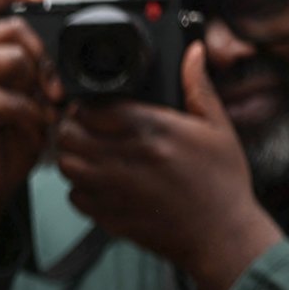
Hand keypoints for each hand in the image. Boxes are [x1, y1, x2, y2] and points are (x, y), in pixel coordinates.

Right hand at [0, 0, 57, 259]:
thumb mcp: (31, 102)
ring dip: (39, 86)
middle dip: (45, 54)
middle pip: (12, 28)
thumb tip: (73, 64)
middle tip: (58, 88)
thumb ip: (42, 77)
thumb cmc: (4, 143)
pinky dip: (30, 118)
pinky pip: (8, 100)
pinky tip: (33, 132)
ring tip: (46, 112)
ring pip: (11, 59)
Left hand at [55, 42, 281, 289]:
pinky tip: (98, 182)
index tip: (95, 106)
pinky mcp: (108, 215)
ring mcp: (114, 189)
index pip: (92, 107)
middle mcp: (127, 158)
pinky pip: (73, 195)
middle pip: (69, 133)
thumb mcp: (218, 128)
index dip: (87, 104)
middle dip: (73, 126)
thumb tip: (192, 52)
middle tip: (86, 128)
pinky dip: (79, 187)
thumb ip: (198, 87)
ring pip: (65, 163)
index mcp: (152, 131)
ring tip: (89, 152)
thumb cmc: (222, 183)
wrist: (223, 237)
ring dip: (72, 154)